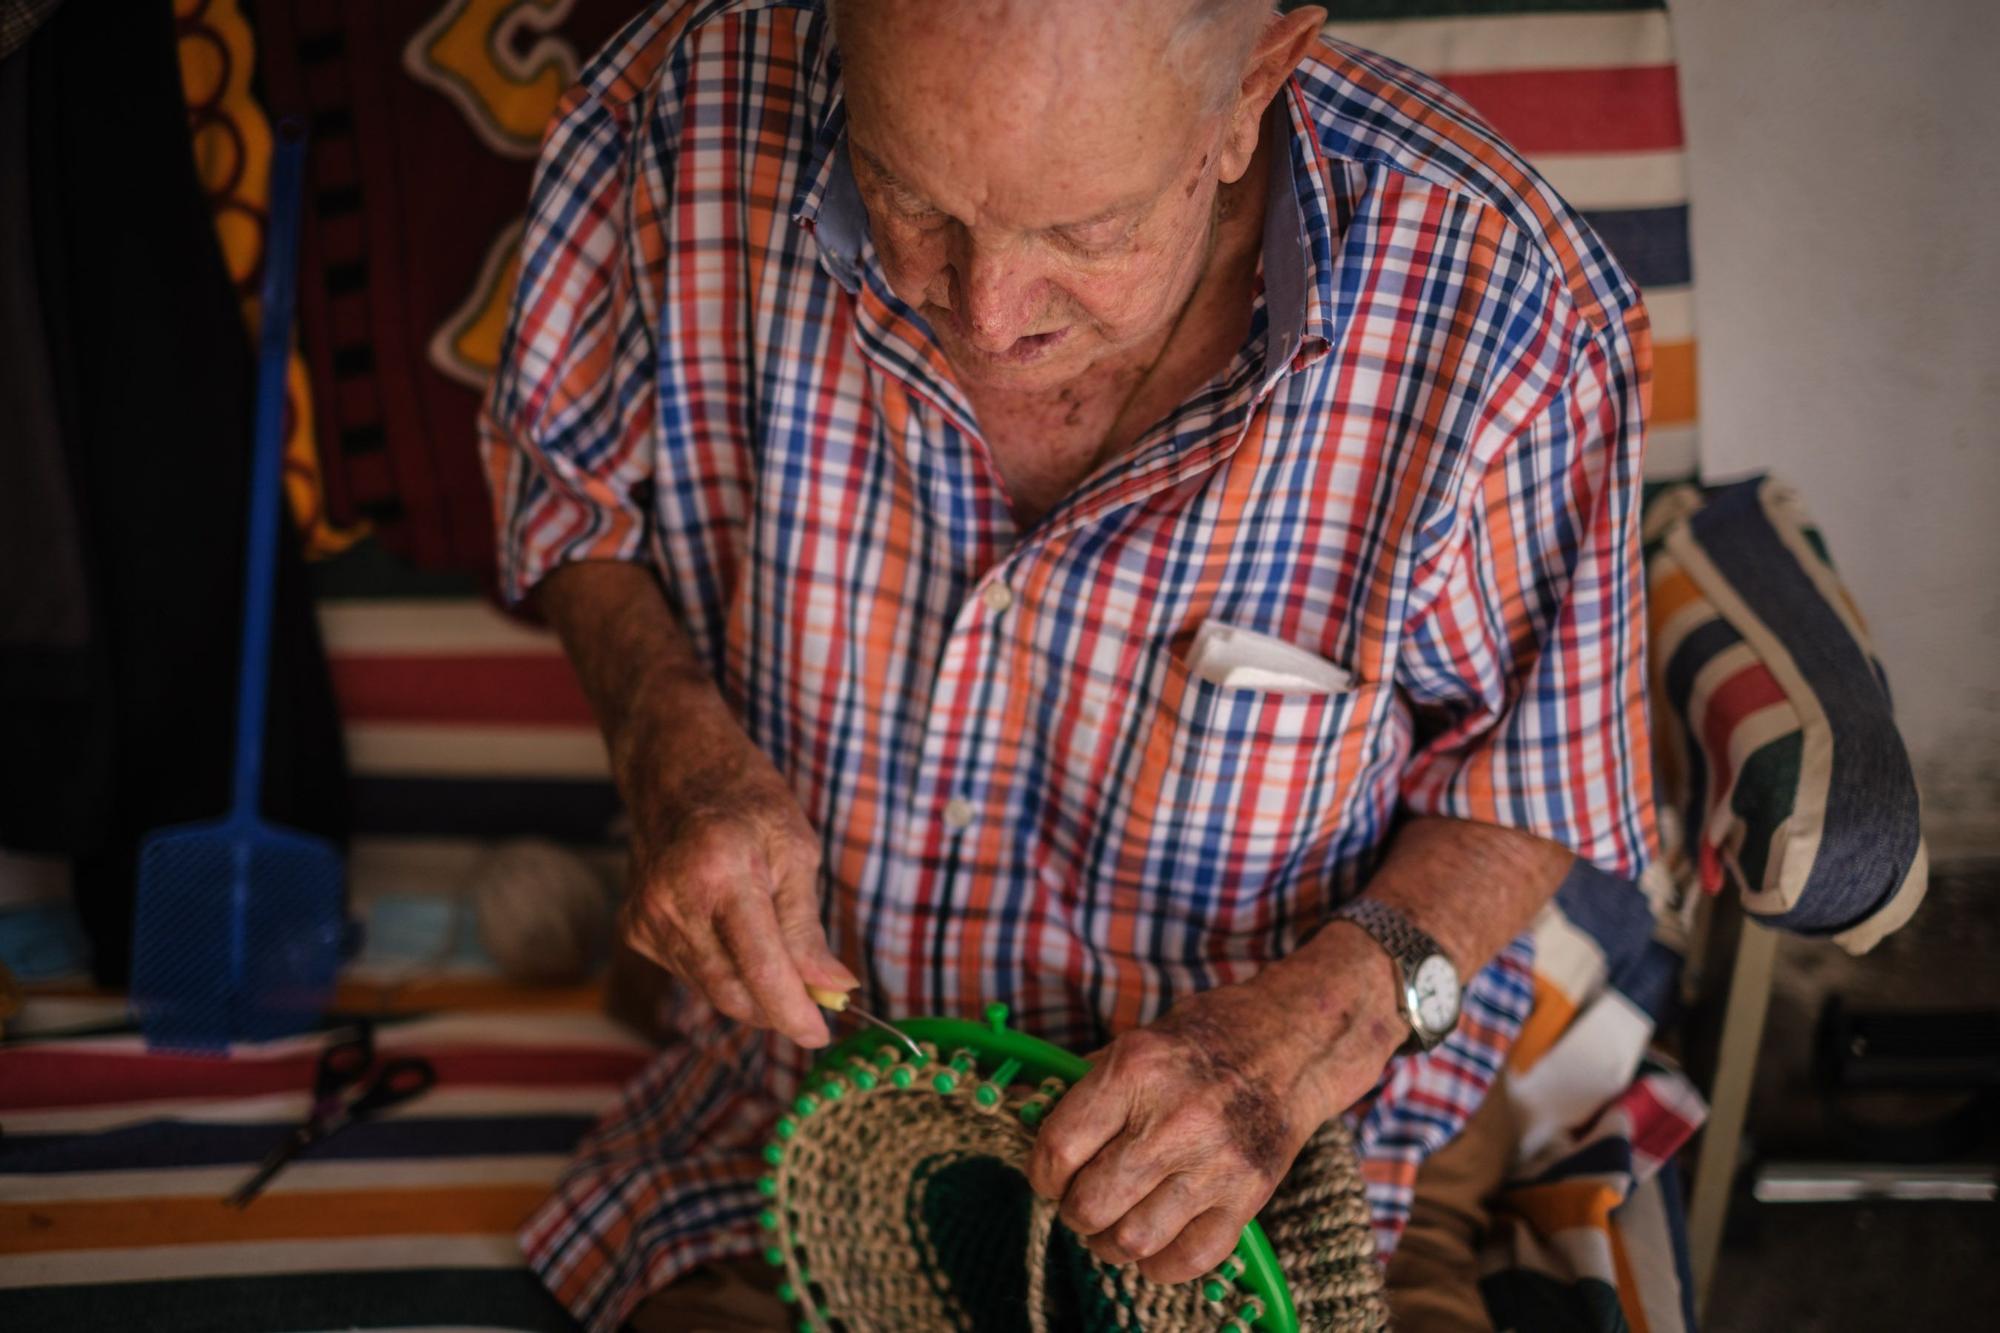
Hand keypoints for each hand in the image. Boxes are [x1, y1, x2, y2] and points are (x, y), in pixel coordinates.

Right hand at [617, 719, 856, 1047]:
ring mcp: (646, 918)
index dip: (793, 1013)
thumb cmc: (746, 801)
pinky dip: (724, 972)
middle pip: (731, 992)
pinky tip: (737, 936)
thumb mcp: (795, 852)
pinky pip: (690, 974)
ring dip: (753, 992)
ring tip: (783, 962)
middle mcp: (673, 902)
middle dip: (777, 1009)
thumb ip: (807, 929)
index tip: (822, 1036)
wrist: (676, 770)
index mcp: (720, 873)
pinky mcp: (635, 929)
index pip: (760, 969)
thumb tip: (833, 989)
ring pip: (711, 989)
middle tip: (815, 1005)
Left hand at [1023, 926, 1405, 1283]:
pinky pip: (1188, 1260)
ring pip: (1133, 1241)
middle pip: (1091, 1204)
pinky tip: (1152, 1245)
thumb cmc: (1202, 1041)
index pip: (1058, 1149)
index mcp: (1134, 1071)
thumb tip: (1023, 1121)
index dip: (1041, 1175)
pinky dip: (1159, 1265)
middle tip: (1081, 1202)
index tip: (1049, 1177)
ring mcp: (1214, 1162)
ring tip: (1111, 1227)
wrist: (1290, 1044)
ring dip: (1109, 1245)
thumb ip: (1083, 1089)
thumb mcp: (1135, 1043)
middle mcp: (1173, 1120)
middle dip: (1073, 1212)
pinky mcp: (1247, 1196)